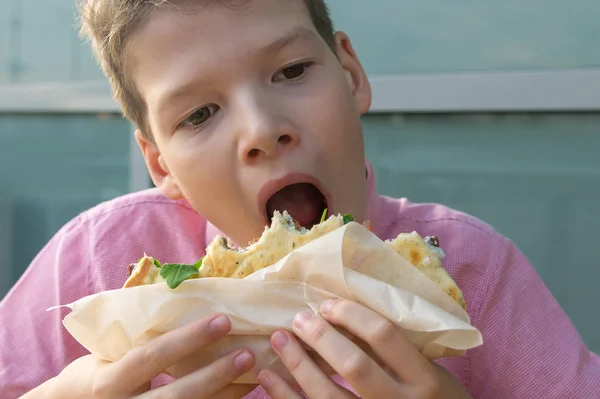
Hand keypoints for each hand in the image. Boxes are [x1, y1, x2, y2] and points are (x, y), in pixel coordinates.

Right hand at [24, 314, 255, 398]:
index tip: (223, 320)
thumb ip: (139, 337)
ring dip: (225, 395)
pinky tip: (240, 392)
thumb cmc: (93, 374)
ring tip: (254, 375)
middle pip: (177, 396)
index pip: (153, 357)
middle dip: (215, 375)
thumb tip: (187, 297)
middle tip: (248, 354)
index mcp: (108, 381)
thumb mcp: (106, 353)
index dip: (189, 339)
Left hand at [257, 299, 470, 398]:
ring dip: (297, 364)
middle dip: (321, 337)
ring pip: (327, 396)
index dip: (351, 315)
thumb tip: (347, 315)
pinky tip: (269, 377)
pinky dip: (284, 395)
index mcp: (424, 380)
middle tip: (299, 318)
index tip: (328, 304)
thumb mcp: (429, 374)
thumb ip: (398, 352)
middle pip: (353, 365)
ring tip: (278, 340)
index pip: (384, 336)